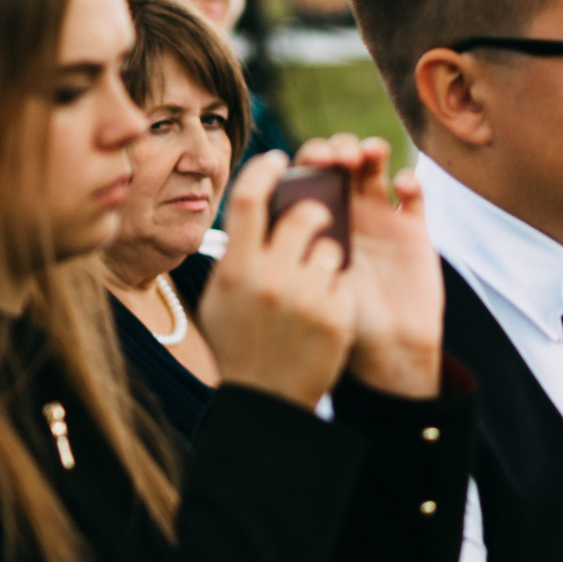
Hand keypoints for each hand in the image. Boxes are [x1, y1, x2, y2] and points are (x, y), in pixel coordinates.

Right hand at [198, 152, 354, 410]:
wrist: (265, 402)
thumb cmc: (237, 342)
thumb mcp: (220, 296)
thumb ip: (237, 254)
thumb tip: (253, 211)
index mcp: (236, 269)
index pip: (250, 199)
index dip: (265, 170)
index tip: (278, 159)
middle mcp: (271, 278)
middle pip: (304, 215)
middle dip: (315, 209)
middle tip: (317, 214)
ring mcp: (307, 298)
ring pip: (330, 248)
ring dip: (324, 256)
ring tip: (309, 283)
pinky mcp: (337, 316)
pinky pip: (341, 280)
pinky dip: (333, 289)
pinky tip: (317, 312)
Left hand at [291, 135, 441, 399]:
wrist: (378, 355)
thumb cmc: (328, 323)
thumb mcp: (296, 288)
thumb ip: (275, 259)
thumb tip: (246, 229)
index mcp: (309, 222)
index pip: (300, 177)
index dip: (297, 163)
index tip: (287, 161)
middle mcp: (343, 213)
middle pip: (336, 163)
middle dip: (332, 149)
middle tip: (330, 157)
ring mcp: (379, 218)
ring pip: (373, 168)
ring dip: (368, 151)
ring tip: (362, 156)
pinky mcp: (413, 229)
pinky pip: (413, 195)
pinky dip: (409, 181)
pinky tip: (400, 184)